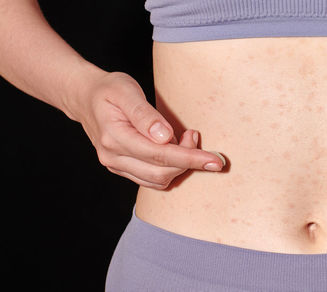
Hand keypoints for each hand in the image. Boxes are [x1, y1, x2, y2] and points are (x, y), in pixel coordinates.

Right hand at [70, 71, 225, 188]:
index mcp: (114, 137)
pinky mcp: (122, 169)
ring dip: (181, 165)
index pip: (160, 155)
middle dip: (188, 160)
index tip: (216, 160)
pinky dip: (171, 170)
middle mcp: (113, 157)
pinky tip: (176, 150)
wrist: (85, 97)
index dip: (191, 158)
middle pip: (162, 172)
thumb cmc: (109, 90)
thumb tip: (165, 137)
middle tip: (195, 134)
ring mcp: (116, 166)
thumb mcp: (126, 90)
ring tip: (186, 139)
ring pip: (158, 180)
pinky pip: (152, 180)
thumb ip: (144, 114)